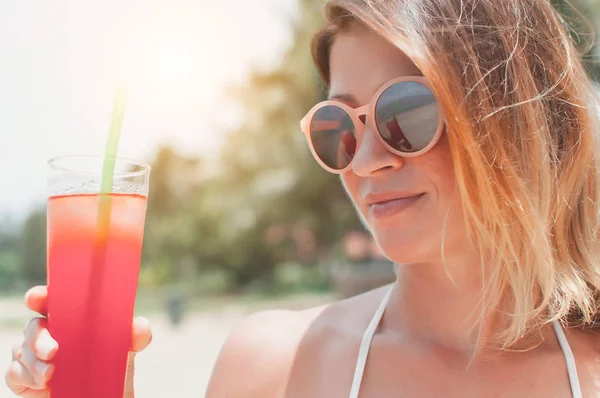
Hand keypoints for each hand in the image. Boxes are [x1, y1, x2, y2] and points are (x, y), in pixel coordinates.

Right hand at [5, 286, 152, 397]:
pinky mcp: (23, 377)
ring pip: (21, 349)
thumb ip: (136, 336)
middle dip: (38, 337)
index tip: (37, 298)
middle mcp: (49, 333)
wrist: (105, 396)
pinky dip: (27, 377)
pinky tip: (43, 384)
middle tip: (52, 351)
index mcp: (69, 319)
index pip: (49, 301)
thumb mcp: (127, 350)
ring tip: (51, 375)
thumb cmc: (112, 367)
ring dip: (35, 363)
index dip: (39, 296)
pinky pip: (14, 372)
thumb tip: (140, 326)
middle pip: (33, 326)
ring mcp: (33, 355)